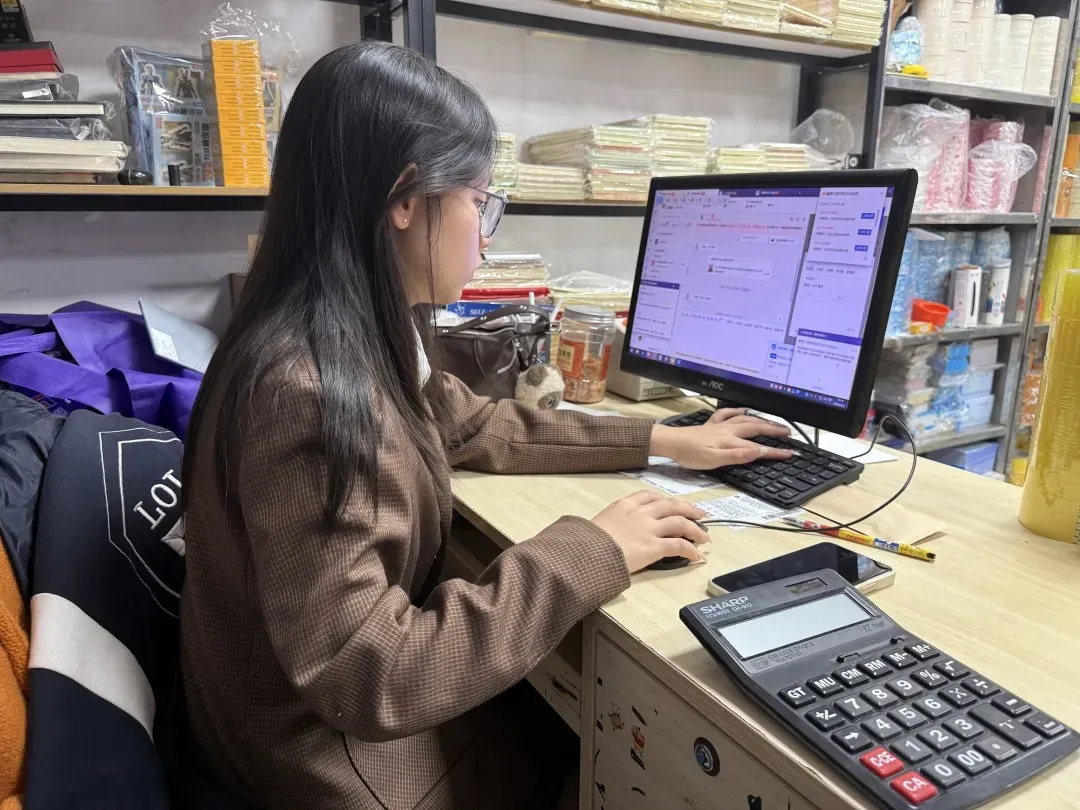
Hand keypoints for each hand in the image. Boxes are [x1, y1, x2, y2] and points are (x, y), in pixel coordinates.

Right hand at [591, 490, 709, 573]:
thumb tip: (616, 532)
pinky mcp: (654, 546)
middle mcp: (640, 513)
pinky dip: (691, 550)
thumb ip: (612, 523)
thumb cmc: (587, 540)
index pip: (649, 496)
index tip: (671, 504)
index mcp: (624, 505)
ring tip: (704, 536)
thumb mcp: (599, 523)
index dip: (664, 500)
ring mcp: (648, 529)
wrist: (587, 551)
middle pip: (670, 505)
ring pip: (680, 522)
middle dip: (687, 508)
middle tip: (699, 514)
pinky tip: (696, 556)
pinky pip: (678, 545)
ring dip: (695, 529)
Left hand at [649, 408, 793, 469]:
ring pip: (745, 419)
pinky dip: (738, 411)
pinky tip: (743, 410)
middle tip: (787, 432)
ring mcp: (719, 426)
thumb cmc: (689, 453)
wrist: (670, 442)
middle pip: (755, 427)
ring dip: (761, 420)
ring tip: (772, 422)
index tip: (790, 453)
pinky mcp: (710, 425)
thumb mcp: (715, 460)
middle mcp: (727, 430)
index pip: (758, 447)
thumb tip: (759, 451)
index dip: (775, 451)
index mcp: (730, 440)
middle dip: (773, 430)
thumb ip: (738, 455)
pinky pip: (727, 414)